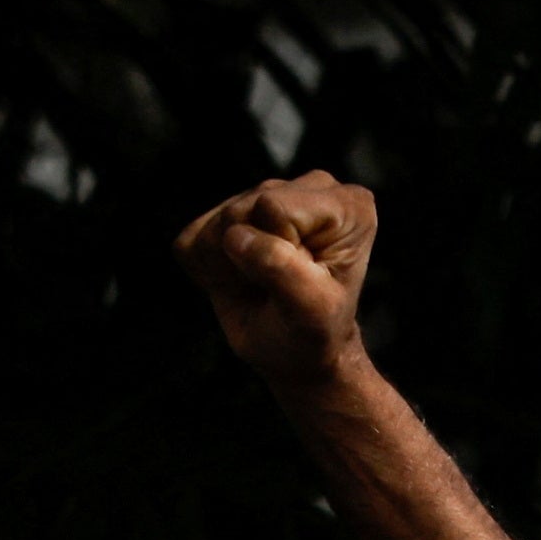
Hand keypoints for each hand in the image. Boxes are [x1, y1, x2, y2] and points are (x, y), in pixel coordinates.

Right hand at [176, 173, 378, 390]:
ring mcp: (268, 194)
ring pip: (214, 223)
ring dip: (228, 266)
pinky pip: (193, 236)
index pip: (274, 208)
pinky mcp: (230, 210)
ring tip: (261, 284)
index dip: (276, 251)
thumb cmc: (314, 333)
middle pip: (241, 210)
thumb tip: (235, 236)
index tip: (299, 279)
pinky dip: (209, 267)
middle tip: (276, 288)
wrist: (296, 353)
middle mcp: (311, 187)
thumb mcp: (312, 311)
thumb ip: (281, 268)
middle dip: (249, 259)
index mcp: (347, 204)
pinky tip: (241, 277)